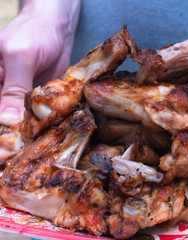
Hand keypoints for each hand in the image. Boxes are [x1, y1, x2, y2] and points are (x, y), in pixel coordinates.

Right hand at [0, 0, 79, 125]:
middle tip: (27, 140)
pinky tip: (50, 125)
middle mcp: (1, 88)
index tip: (12, 133)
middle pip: (4, 115)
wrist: (57, 29)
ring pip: (20, 118)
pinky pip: (36, 112)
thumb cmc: (34, 33)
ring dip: (30, 126)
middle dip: (14, 128)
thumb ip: (14, 87)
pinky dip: (43, 119)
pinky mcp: (34, 98)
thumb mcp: (20, 57)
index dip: (2, 121)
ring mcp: (16, 95)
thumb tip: (6, 119)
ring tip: (39, 135)